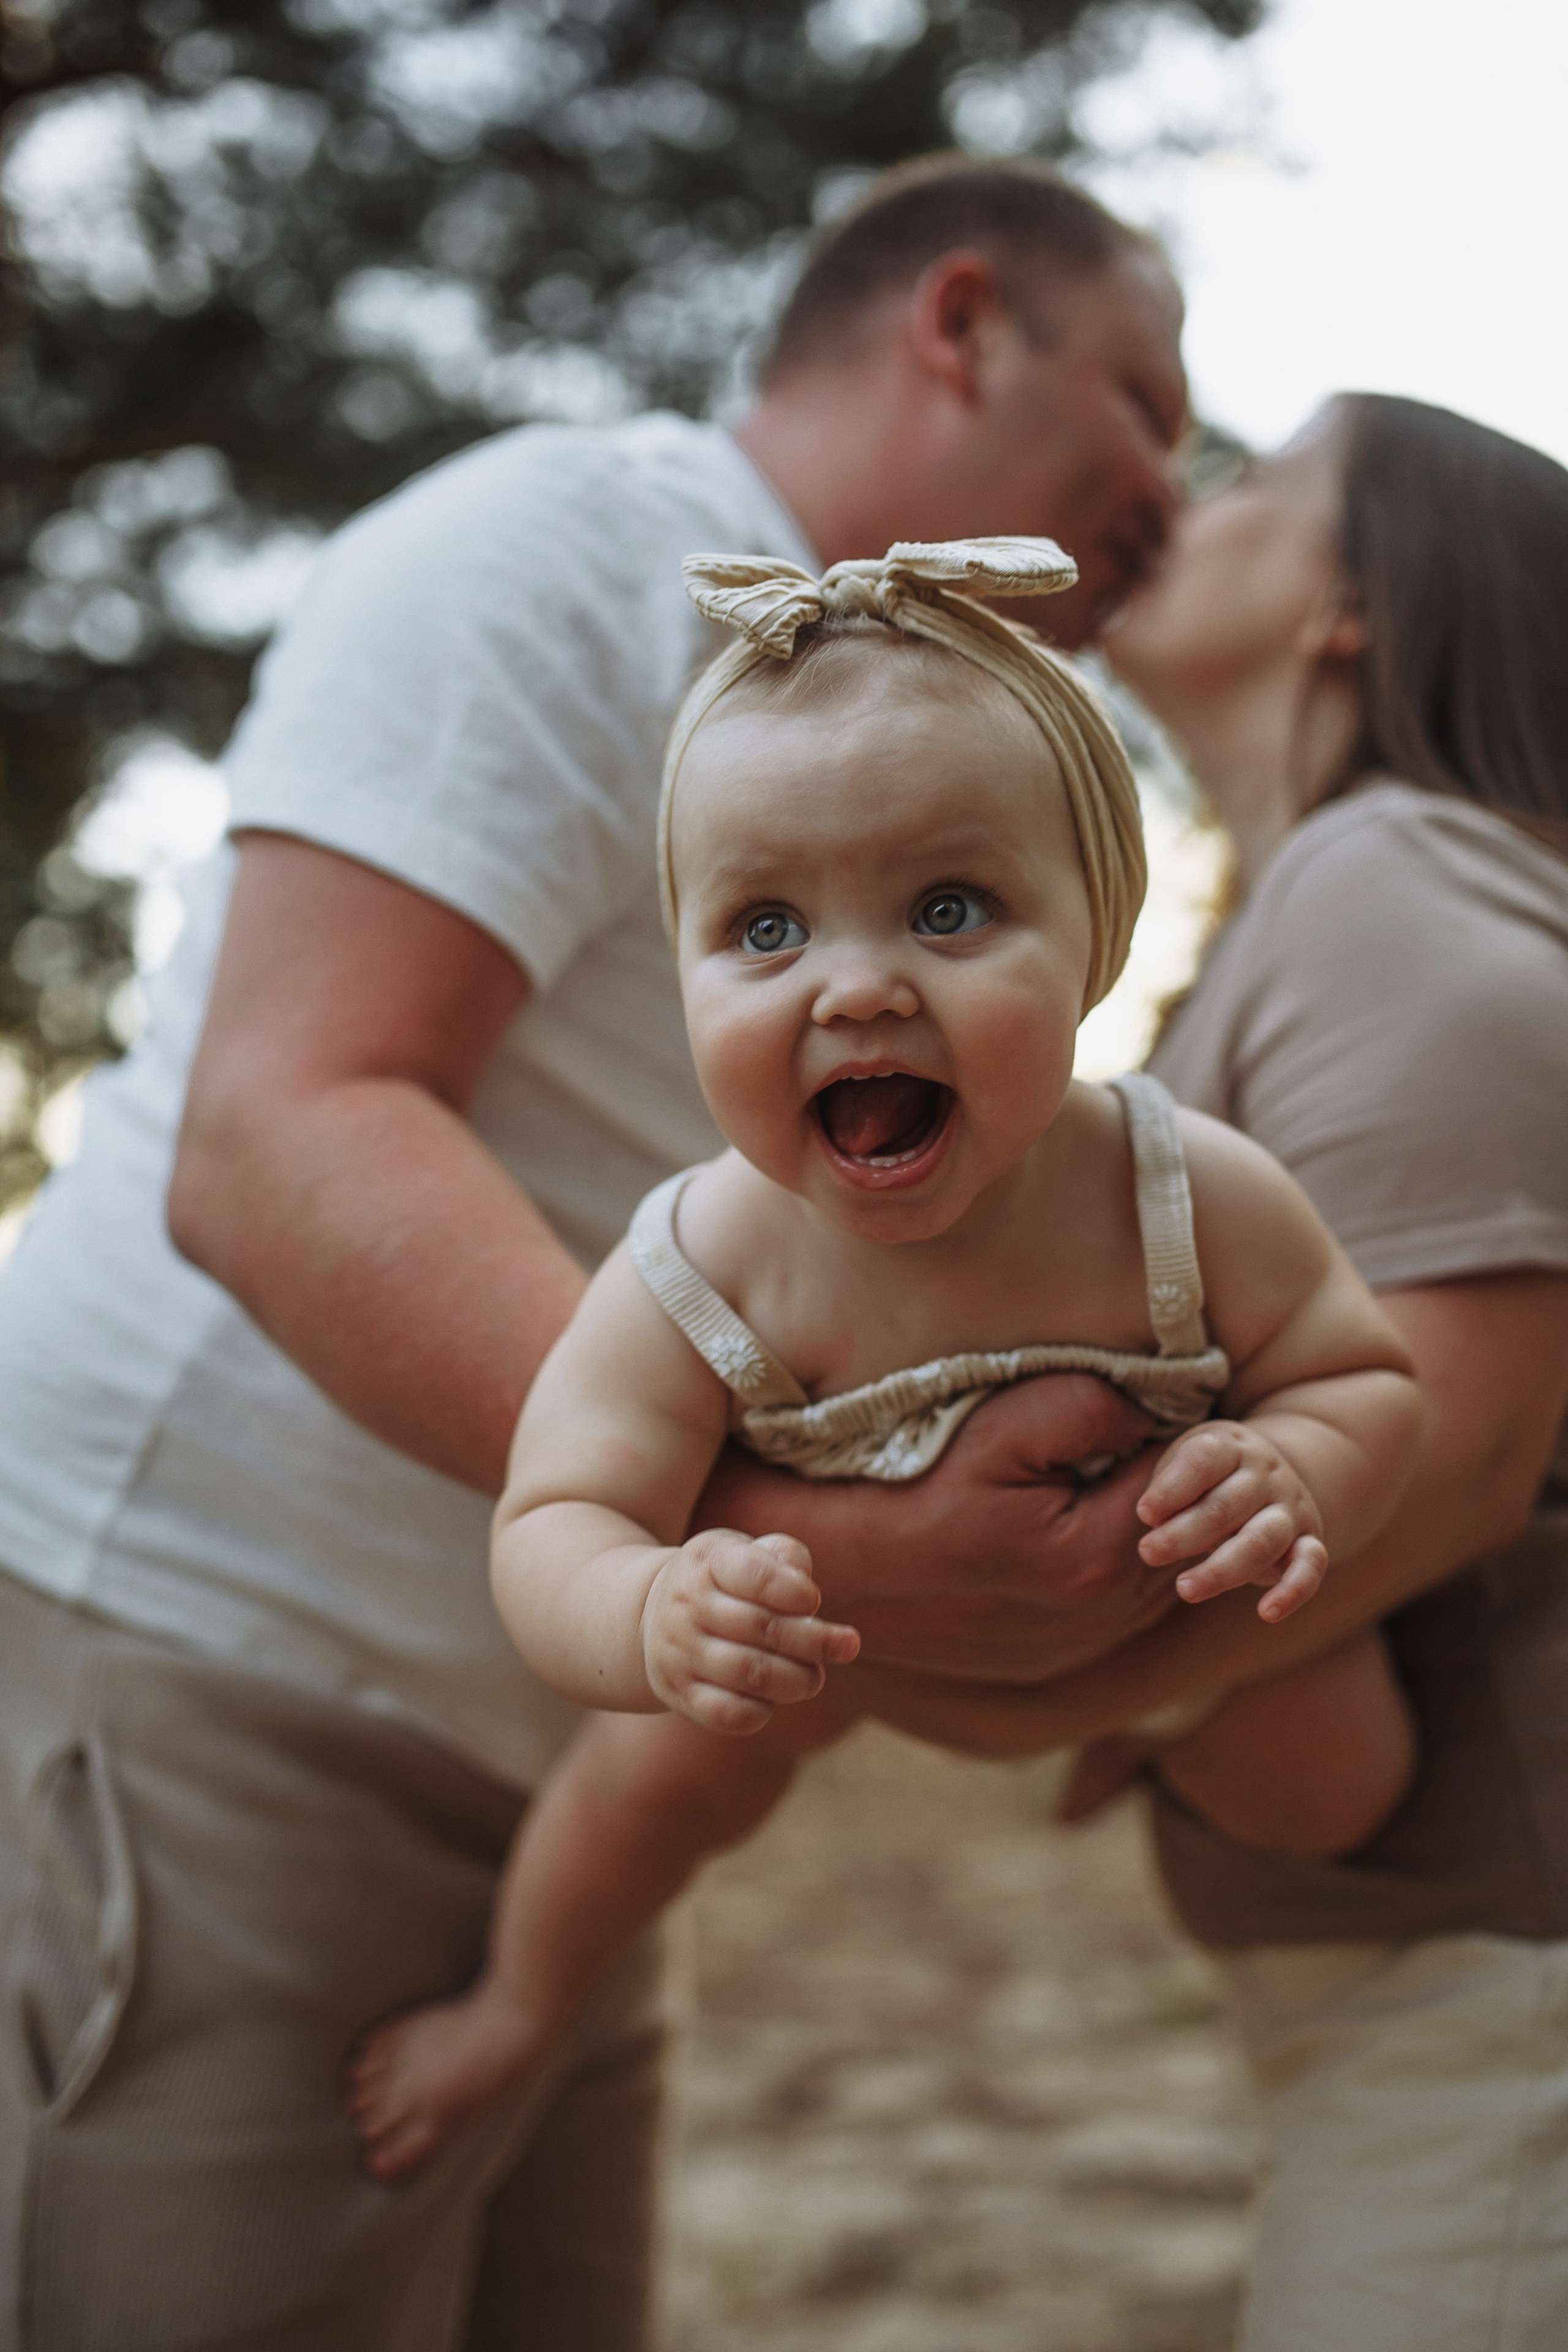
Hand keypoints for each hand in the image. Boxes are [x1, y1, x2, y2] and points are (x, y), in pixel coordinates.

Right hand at [640, 1529, 860, 1733]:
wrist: (647, 1618)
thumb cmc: (721, 1581)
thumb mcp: (743, 1552)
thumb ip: (781, 1556)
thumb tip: (803, 1579)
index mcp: (706, 1560)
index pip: (754, 1574)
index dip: (794, 1591)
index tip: (815, 1600)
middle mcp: (686, 1605)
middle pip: (760, 1627)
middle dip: (814, 1640)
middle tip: (848, 1645)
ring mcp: (679, 1653)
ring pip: (748, 1673)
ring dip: (796, 1679)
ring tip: (816, 1676)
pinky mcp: (679, 1694)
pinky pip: (728, 1713)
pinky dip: (763, 1710)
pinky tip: (775, 1699)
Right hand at [694, 1374, 1170, 1682]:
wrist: (850, 1564)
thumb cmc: (921, 1482)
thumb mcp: (1004, 1426)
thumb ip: (1095, 1409)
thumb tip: (1159, 1414)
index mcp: (1098, 1556)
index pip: (1183, 1484)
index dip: (1174, 1437)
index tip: (1148, 1408)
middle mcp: (1102, 1617)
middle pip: (1179, 1538)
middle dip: (1167, 1489)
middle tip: (1126, 1441)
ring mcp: (1079, 1647)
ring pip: (1155, 1580)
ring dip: (1142, 1532)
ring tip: (1098, 1485)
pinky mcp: (1055, 1662)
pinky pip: (1119, 1613)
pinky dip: (1113, 1571)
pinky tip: (1073, 1533)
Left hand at [1135, 1422, 1326, 1621]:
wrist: (1275, 1476)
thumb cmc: (1211, 1476)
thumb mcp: (1187, 1466)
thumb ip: (1170, 1487)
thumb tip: (1154, 1519)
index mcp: (1231, 1448)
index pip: (1204, 1460)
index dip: (1172, 1489)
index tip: (1144, 1513)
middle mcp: (1266, 1475)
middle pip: (1225, 1507)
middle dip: (1182, 1534)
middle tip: (1148, 1553)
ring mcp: (1291, 1509)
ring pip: (1261, 1541)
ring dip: (1221, 1570)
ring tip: (1185, 1589)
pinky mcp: (1309, 1541)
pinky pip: (1310, 1567)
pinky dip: (1293, 1591)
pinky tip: (1267, 1613)